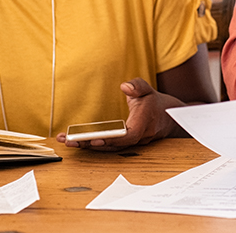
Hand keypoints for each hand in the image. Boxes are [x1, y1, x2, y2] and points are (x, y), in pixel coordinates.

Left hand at [56, 78, 182, 150]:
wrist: (167, 117)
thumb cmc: (154, 102)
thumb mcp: (148, 89)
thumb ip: (137, 85)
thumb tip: (125, 86)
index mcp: (144, 122)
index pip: (129, 136)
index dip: (112, 139)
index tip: (95, 139)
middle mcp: (139, 137)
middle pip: (114, 146)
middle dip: (91, 144)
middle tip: (70, 141)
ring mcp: (132, 143)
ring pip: (110, 148)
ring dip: (88, 146)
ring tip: (67, 141)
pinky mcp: (126, 145)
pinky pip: (109, 148)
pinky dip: (93, 146)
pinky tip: (77, 142)